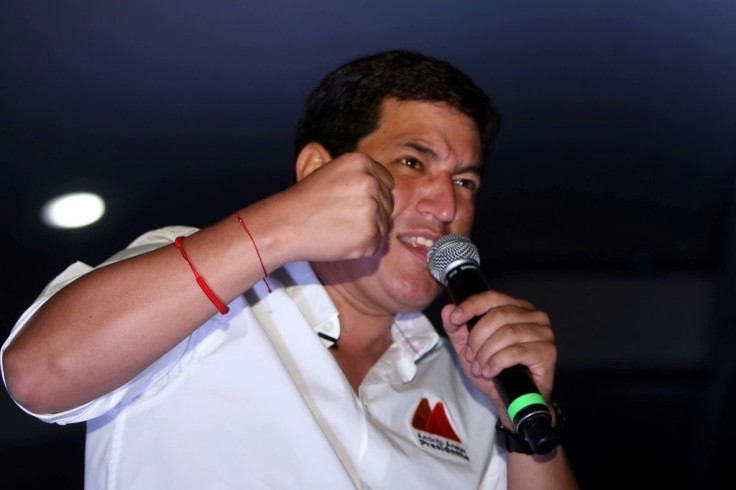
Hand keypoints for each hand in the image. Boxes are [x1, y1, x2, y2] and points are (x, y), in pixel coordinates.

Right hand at [276, 152, 394, 261]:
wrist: (285, 225)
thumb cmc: (306, 200)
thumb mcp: (331, 172)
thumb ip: (361, 177)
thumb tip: (388, 188)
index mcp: (361, 162)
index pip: (387, 182)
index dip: (372, 195)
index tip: (352, 203)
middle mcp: (370, 183)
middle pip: (387, 204)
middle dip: (371, 212)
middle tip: (342, 217)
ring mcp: (371, 210)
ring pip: (383, 225)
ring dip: (366, 230)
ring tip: (338, 227)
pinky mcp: (369, 235)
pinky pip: (375, 243)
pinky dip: (360, 246)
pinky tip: (339, 239)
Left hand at [440, 290, 556, 424]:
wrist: (511, 401)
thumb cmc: (494, 372)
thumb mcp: (468, 348)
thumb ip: (456, 328)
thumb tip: (448, 309)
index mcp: (516, 308)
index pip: (492, 298)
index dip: (471, 305)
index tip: (455, 318)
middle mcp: (534, 316)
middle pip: (498, 316)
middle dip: (477, 338)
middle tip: (471, 357)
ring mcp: (544, 333)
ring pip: (507, 333)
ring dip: (486, 353)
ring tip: (480, 367)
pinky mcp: (548, 352)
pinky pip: (517, 352)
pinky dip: (497, 362)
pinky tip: (490, 372)